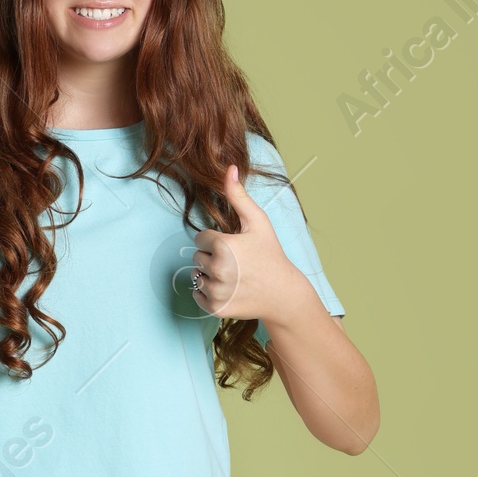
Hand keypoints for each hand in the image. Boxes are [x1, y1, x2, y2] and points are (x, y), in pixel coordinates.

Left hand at [190, 163, 307, 322]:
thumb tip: (229, 168)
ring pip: (196, 275)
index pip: (200, 238)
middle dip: (212, 257)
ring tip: (232, 275)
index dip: (216, 240)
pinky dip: (208, 292)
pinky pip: (196, 294)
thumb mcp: (258, 222)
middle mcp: (217, 270)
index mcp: (223, 246)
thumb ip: (238, 196)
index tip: (233, 246)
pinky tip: (228, 288)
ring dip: (209, 274)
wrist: (282, 293)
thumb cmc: (270, 254)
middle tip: (235, 262)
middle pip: (197, 257)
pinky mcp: (214, 308)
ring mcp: (215, 291)